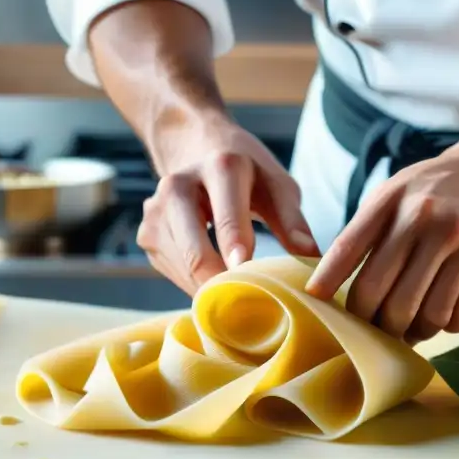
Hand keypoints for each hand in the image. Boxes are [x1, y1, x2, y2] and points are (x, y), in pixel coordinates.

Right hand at [137, 114, 319, 293]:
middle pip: (195, 250)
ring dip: (210, 291)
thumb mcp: (276, 184)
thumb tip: (311, 256)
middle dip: (222, 285)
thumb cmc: (246, 171)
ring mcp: (155, 212)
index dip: (236, 248)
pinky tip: (218, 289)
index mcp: (219, 168)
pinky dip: (196, 286)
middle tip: (252, 312)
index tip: (246, 275)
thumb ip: (292, 219)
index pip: (227, 215)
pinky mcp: (146, 234)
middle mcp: (178, 187)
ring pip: (182, 268)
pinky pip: (174, 273)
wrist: (195, 146)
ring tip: (240, 306)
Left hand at [306, 149, 458, 343]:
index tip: (315, 305)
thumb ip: (361, 235)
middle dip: (376, 326)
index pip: (349, 249)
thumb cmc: (433, 192)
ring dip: (414, 332)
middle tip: (374, 330)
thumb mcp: (392, 195)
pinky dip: (446, 326)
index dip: (328, 283)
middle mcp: (429, 220)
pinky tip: (440, 313)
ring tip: (408, 326)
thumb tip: (325, 290)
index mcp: (394, 202)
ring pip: (428, 317)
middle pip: (390, 300)